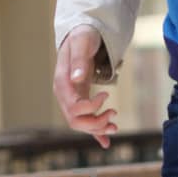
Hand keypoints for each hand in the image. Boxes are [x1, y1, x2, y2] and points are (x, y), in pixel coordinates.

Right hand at [53, 26, 117, 148]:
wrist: (81, 34)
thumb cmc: (83, 36)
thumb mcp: (82, 43)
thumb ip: (79, 60)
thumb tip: (77, 79)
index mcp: (62, 83)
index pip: (74, 107)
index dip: (92, 107)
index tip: (107, 95)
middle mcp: (63, 94)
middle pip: (75, 121)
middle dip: (96, 123)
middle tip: (114, 113)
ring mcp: (70, 99)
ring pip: (80, 124)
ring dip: (98, 128)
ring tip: (115, 126)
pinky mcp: (79, 100)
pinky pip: (85, 120)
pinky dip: (95, 132)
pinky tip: (105, 141)